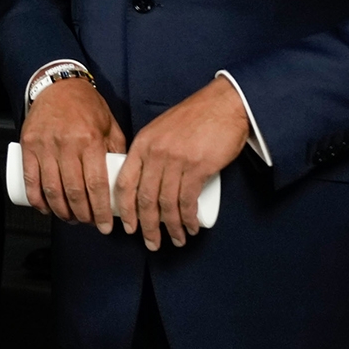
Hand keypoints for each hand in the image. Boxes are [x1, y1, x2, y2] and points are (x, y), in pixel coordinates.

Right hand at [19, 76, 125, 232]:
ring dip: (61, 210)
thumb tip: (125, 181)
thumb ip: (116, 152)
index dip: (100, 211)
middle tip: (88, 223)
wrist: (58, 85)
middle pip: (74, 191)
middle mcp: (67, 144)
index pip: (96, 185)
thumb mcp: (109, 125)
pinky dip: (36, 198)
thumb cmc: (87, 106)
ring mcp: (45, 145)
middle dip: (82, 215)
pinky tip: (45, 208)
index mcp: (90, 140)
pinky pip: (30, 178)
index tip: (104, 227)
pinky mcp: (29, 145)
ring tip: (69, 218)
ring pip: (51, 188)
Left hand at [113, 75, 249, 250]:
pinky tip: (191, 228)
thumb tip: (147, 181)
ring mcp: (176, 160)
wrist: (224, 105)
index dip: (125, 210)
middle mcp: (155, 153)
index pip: (125, 183)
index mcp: (142, 144)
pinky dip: (188, 219)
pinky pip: (188, 201)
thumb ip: (151, 151)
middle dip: (148, 226)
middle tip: (152, 243)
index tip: (129, 227)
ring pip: (167, 204)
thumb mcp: (161, 130)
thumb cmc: (194, 118)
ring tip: (176, 239)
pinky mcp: (198, 167)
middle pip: (145, 199)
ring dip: (171, 227)